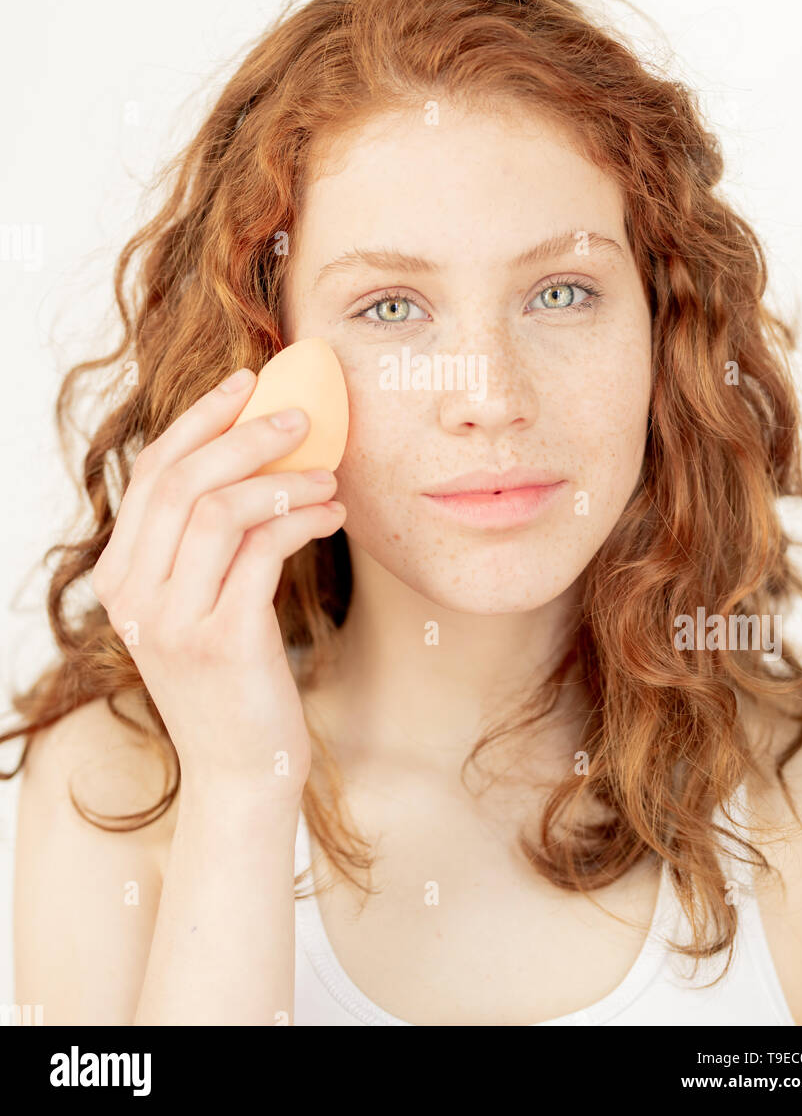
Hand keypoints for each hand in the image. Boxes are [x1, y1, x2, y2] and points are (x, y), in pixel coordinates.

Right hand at [91, 368, 344, 802]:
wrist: (244, 769)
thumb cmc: (232, 676)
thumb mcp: (197, 602)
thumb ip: (203, 538)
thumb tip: (256, 448)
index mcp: (120, 577)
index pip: (152, 474)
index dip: (199, 419)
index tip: (247, 383)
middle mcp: (133, 596)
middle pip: (181, 481)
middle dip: (246, 435)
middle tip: (302, 418)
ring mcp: (172, 621)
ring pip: (220, 509)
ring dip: (284, 480)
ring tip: (328, 479)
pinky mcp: (222, 641)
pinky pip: (262, 550)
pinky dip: (303, 519)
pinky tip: (332, 516)